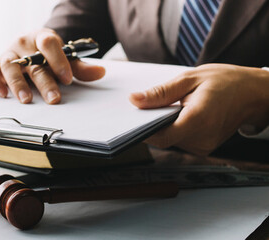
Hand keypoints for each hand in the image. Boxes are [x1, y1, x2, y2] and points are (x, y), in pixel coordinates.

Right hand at [0, 28, 106, 103]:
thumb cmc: (48, 56)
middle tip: (54, 98)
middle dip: (44, 81)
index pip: (49, 43)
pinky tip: (2, 93)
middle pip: (32, 61)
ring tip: (26, 99)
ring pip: (9, 65)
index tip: (68, 78)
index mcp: (41, 37)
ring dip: (17, 83)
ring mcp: (8, 53)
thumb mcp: (67, 59)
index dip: (58, 60)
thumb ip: (81, 67)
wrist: (30, 48)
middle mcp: (23, 44)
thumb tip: (100, 72)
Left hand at [129, 64, 268, 154]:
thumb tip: (134, 100)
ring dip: (164, 125)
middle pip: (163, 138)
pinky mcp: (205, 147)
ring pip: (171, 140)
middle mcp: (202, 138)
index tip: (130, 119)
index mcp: (199, 119)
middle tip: (148, 105)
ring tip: (170, 106)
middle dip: (152, 123)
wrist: (255, 94)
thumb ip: (161, 92)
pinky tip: (179, 114)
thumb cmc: (226, 82)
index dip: (142, 130)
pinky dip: (175, 128)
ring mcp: (205, 146)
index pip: (161, 137)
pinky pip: (181, 140)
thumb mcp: (190, 78)